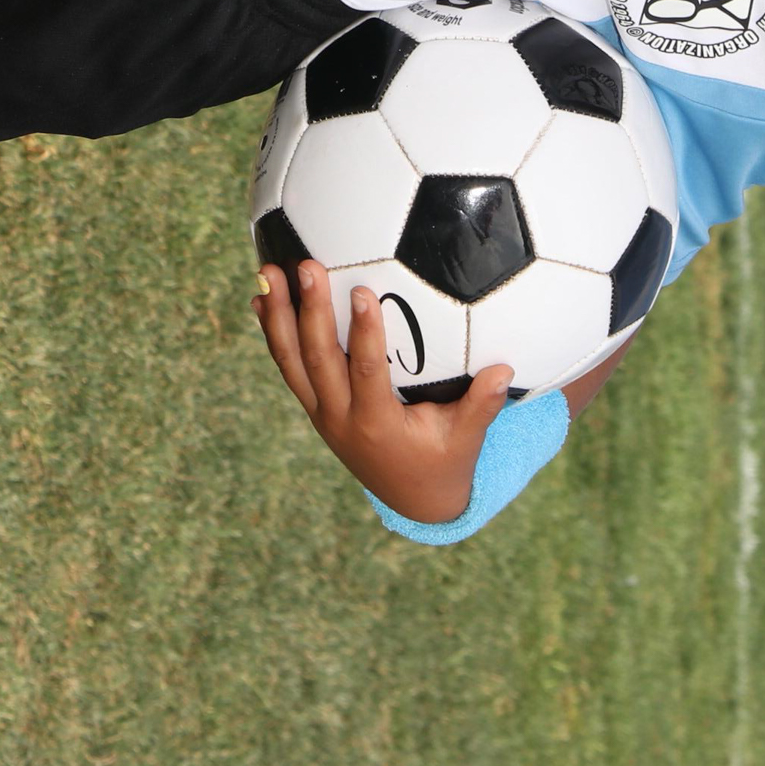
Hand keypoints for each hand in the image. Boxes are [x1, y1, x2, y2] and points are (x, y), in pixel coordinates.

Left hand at [253, 261, 514, 523]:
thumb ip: (481, 405)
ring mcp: (321, 412)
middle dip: (309, 312)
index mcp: (377, 424)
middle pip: (316, 360)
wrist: (411, 498)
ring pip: (290, 361)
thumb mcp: (466, 439)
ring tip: (268, 272)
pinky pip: (289, 366)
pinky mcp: (314, 406)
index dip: (364, 333)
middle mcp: (340, 418)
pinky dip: (274, 332)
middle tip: (307, 266)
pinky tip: (261, 297)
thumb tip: (503, 369)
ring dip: (278, 317)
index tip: (361, 291)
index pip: (366, 372)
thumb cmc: (443, 461)